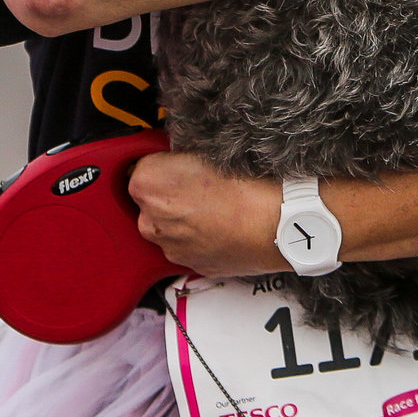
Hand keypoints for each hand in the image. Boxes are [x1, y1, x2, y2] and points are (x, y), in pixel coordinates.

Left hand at [129, 151, 285, 275]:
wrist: (279, 225)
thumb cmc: (250, 186)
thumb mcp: (209, 150)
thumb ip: (180, 156)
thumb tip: (179, 159)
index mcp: (148, 183)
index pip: (138, 168)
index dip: (163, 166)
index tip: (179, 165)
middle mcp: (151, 220)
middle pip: (150, 203)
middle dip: (170, 196)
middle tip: (203, 186)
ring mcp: (170, 248)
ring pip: (169, 229)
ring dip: (184, 220)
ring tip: (219, 208)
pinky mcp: (191, 266)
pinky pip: (188, 248)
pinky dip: (200, 239)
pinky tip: (224, 227)